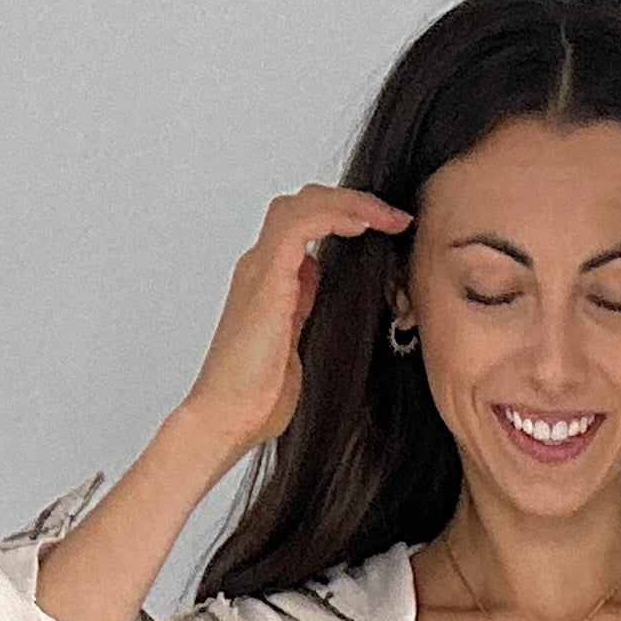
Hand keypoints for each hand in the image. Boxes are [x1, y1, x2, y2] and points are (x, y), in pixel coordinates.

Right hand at [182, 182, 413, 464]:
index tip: (388, 229)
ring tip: (387, 215)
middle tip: (394, 217)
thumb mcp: (297, 345)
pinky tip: (364, 223)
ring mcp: (261, 270)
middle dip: (351, 201)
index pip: (305, 225)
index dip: (346, 216)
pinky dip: (334, 215)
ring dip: (350, 202)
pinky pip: (300, 226)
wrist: (226, 420)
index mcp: (270, 282)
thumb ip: (307, 309)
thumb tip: (324, 284)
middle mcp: (262, 268)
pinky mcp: (266, 281)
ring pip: (302, 204)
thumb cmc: (257, 399)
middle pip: (303, 204)